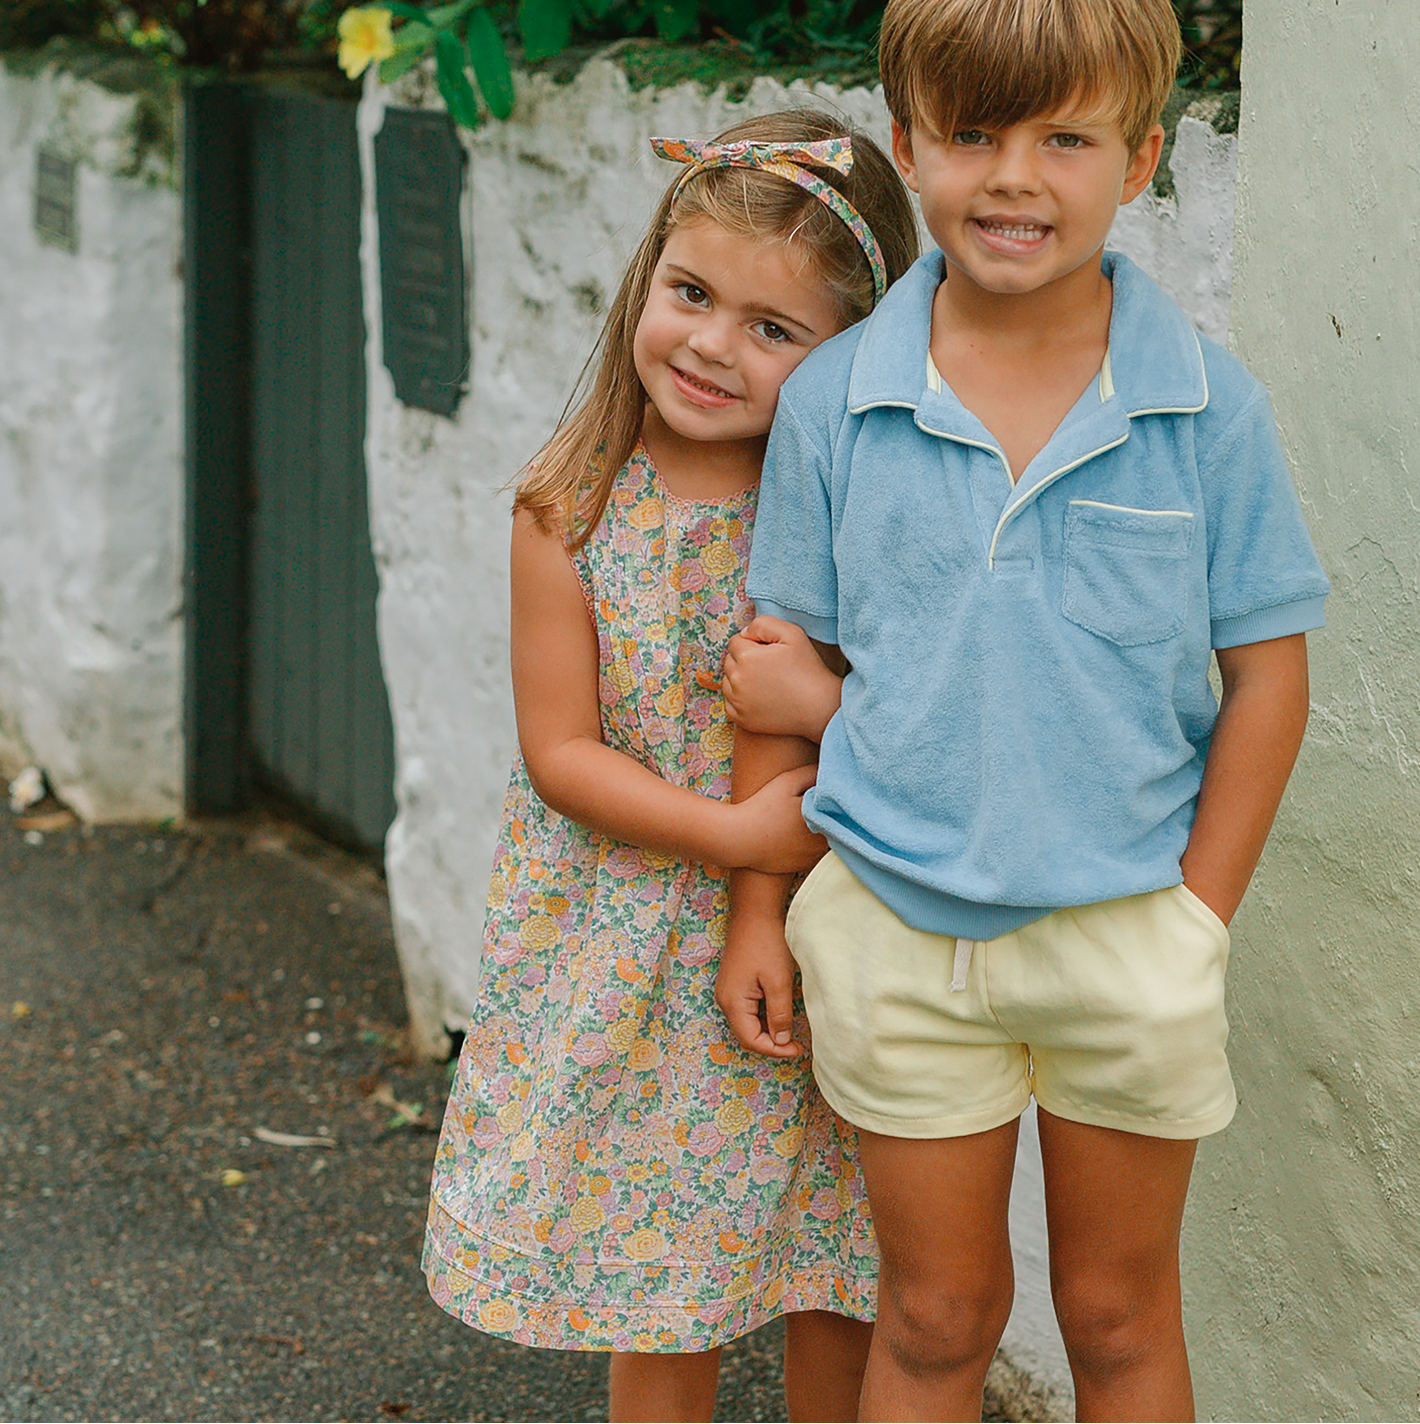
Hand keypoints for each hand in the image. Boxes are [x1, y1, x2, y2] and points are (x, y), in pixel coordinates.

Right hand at [716, 909, 804, 1058]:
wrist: (755, 912)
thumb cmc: (767, 943)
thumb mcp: (779, 982)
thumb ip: (779, 1015)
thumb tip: (781, 1041)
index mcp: (733, 1003)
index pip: (751, 1041)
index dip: (775, 1050)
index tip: (798, 1049)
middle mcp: (725, 1000)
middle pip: (747, 1034)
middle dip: (771, 1043)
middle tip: (796, 1043)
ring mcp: (728, 991)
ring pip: (748, 1023)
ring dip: (768, 1030)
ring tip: (791, 1030)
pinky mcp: (734, 983)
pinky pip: (747, 1009)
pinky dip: (763, 1017)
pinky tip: (780, 1013)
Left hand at [722, 615, 842, 740]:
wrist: (819, 707)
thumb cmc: (807, 669)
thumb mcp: (792, 634)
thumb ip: (763, 624)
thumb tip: (744, 633)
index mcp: (746, 657)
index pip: (735, 641)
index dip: (753, 643)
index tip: (770, 653)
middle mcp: (737, 680)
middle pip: (729, 661)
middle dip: (744, 660)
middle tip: (769, 667)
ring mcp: (737, 702)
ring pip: (728, 681)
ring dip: (740, 679)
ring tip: (766, 682)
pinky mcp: (741, 719)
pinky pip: (730, 702)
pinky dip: (740, 699)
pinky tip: (760, 697)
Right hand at [730, 764, 826, 873]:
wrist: (738, 839)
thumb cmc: (762, 807)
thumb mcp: (787, 781)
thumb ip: (812, 773)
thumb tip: (830, 770)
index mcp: (823, 820)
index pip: (841, 811)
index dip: (834, 803)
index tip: (823, 796)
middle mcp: (823, 843)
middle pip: (835, 827)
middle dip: (828, 817)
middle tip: (810, 807)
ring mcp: (812, 858)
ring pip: (825, 842)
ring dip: (820, 833)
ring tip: (800, 822)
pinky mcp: (801, 867)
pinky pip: (812, 854)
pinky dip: (808, 847)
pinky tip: (793, 836)